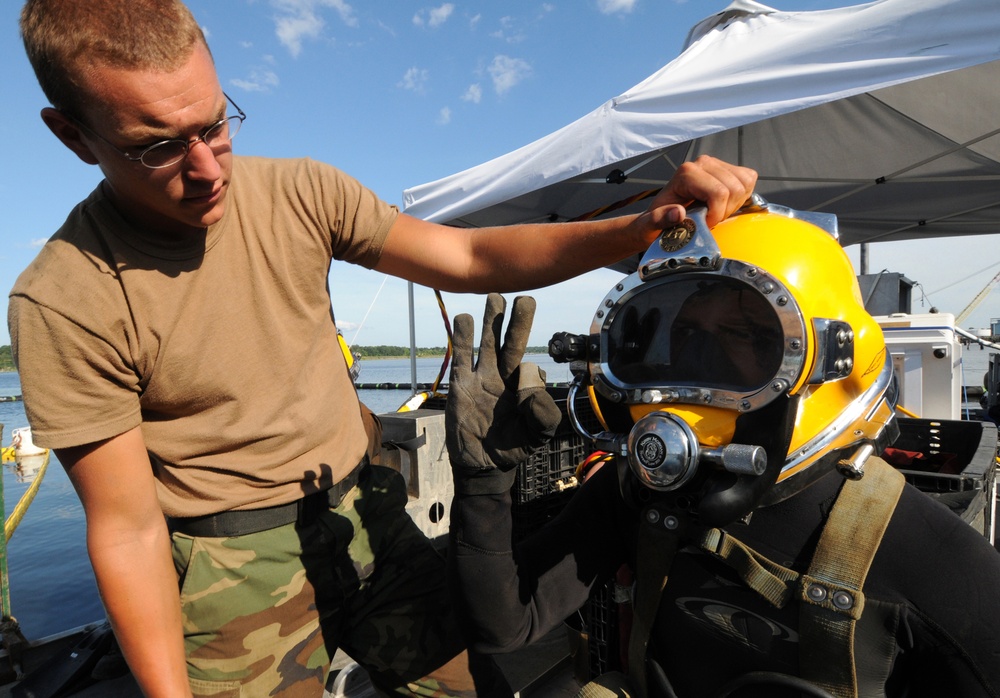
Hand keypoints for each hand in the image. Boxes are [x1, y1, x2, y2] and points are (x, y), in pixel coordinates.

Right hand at [446, 293, 561, 493]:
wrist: (482, 464)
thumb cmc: (513, 447)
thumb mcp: (538, 435)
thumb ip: (543, 413)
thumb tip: (531, 379)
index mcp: (524, 387)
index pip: (527, 368)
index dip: (527, 373)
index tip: (521, 389)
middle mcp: (503, 377)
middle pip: (511, 343)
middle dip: (517, 321)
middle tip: (524, 299)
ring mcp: (481, 378)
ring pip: (487, 343)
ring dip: (490, 321)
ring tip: (494, 297)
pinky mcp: (461, 384)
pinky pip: (461, 357)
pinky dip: (461, 338)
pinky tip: (464, 319)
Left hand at [640, 155, 757, 234]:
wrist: (662, 215)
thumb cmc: (658, 219)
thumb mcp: (651, 224)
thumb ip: (658, 220)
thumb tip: (677, 212)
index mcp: (686, 173)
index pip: (719, 193)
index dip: (716, 214)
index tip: (705, 224)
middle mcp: (703, 162)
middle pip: (734, 189)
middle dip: (725, 211)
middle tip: (710, 219)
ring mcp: (717, 164)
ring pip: (744, 184)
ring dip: (734, 204)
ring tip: (717, 212)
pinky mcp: (729, 169)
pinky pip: (749, 179)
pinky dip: (742, 196)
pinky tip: (726, 204)